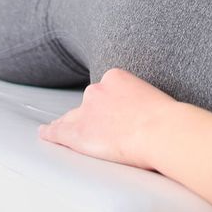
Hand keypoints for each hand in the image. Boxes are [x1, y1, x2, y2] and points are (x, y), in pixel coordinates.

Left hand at [38, 68, 180, 169]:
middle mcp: (96, 90)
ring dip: (69, 124)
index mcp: (116, 77)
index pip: (105, 91)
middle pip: (88, 103)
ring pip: (72, 118)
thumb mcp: (154, 98)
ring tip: (62, 130)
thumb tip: (143, 115)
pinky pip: (59, 132)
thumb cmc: (167, 120)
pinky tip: (44, 134)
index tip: (116, 114)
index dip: (109, 105)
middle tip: (105, 130)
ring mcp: (86, 111)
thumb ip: (141, 102)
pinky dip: (50, 133)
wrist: (161, 131)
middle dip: (93, 115)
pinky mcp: (78, 133)